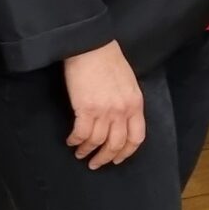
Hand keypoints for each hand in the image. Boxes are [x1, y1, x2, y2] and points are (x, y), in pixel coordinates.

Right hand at [63, 42, 146, 167]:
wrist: (90, 45)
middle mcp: (122, 111)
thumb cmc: (108, 58)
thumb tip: (120, 119)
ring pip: (97, 142)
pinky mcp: (85, 109)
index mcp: (135, 104)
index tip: (117, 159)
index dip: (126, 152)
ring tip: (80, 153)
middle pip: (116, 144)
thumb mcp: (128, 82)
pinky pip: (81, 134)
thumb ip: (127, 102)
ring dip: (87, 151)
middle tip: (96, 164)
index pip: (136, 138)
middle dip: (106, 158)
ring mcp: (104, 111)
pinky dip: (76, 141)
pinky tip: (72, 141)